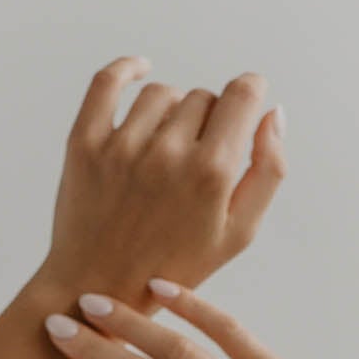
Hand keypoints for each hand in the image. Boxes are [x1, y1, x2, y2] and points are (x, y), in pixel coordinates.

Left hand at [37, 57, 284, 310]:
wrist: (99, 290)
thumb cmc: (175, 267)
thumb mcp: (238, 233)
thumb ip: (268, 170)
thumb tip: (273, 112)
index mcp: (210, 173)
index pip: (242, 94)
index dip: (250, 92)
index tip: (246, 102)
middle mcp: (167, 153)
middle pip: (203, 97)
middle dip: (208, 120)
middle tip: (196, 159)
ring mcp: (122, 145)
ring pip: (163, 93)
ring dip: (171, 111)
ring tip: (166, 147)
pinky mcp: (84, 143)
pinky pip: (108, 82)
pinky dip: (126, 69)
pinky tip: (140, 69)